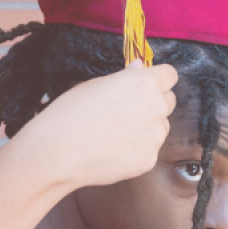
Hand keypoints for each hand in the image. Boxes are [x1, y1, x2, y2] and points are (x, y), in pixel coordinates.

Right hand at [11, 62, 178, 191]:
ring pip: (160, 127)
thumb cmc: (70, 113)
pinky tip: (114, 149)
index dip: (158, 79)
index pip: (170, 75)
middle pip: (169, 101)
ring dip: (147, 127)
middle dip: (154, 103)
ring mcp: (155, 136)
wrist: (57, 152)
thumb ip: (126, 77)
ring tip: (116, 133)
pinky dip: (138, 149)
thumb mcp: (96, 84)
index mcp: (144, 83)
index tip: (147, 85)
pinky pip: (150, 149)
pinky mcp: (149, 160)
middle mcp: (156, 108)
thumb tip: (140, 68)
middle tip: (128, 110)